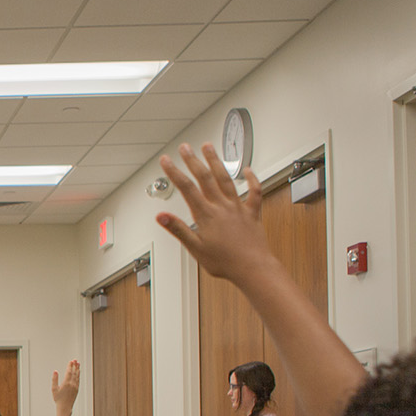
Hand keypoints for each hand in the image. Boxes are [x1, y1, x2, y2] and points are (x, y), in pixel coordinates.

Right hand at [51, 360, 79, 415]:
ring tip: (78, 364)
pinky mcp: (77, 389)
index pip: (69, 372)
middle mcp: (72, 384)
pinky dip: (78, 375)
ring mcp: (75, 386)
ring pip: (77, 376)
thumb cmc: (58, 399)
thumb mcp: (54, 389)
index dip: (70, 366)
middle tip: (75, 360)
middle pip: (74, 372)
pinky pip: (78, 380)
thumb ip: (54, 379)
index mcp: (66, 383)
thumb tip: (55, 371)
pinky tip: (78, 372)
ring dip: (77, 369)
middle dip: (75, 366)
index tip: (71, 361)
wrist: (65, 407)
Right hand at [156, 144, 272, 285]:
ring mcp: (238, 207)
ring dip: (216, 162)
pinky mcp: (252, 213)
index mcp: (206, 215)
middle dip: (193, 160)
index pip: (187, 188)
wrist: (253, 267)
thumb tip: (161, 216)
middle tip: (184, 147)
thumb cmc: (225, 262)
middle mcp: (222, 207)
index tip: (166, 161)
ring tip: (209, 147)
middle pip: (205, 178)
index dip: (174, 172)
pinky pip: (254, 192)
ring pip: (226, 179)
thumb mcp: (195, 248)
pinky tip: (248, 170)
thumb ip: (178, 229)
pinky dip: (251, 179)